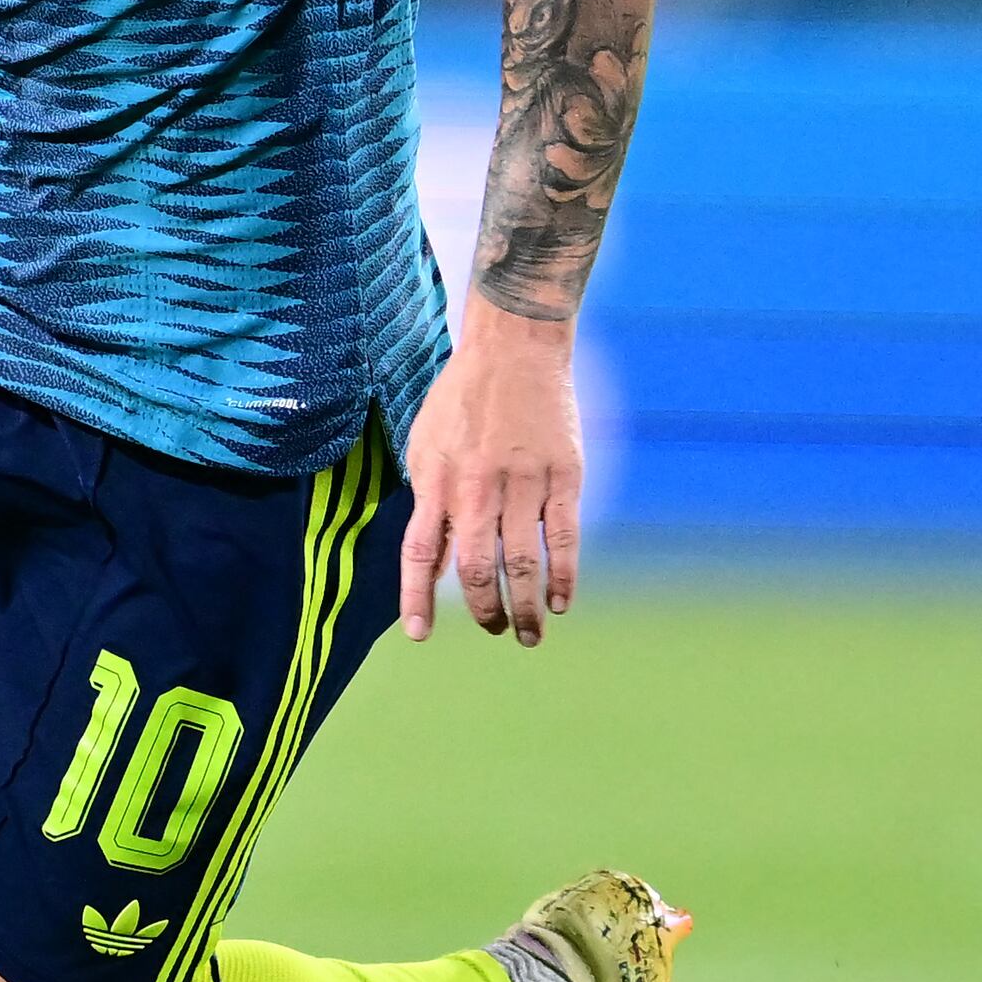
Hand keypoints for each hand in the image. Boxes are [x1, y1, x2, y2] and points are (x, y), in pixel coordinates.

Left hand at [399, 299, 580, 645]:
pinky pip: (565, 538)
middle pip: (478, 568)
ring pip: (523, 562)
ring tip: (528, 633)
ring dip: (527, 606)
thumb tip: (436, 564)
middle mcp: (477, 486)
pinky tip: (561, 601)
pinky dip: (564, 576)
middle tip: (495, 628)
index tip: (418, 634)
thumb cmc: (463, 400)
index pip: (421, 552)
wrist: (515, 347)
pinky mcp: (564, 475)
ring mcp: (524, 482)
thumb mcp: (426, 445)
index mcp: (437, 480)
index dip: (416, 597)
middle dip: (484, 610)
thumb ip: (430, 504)